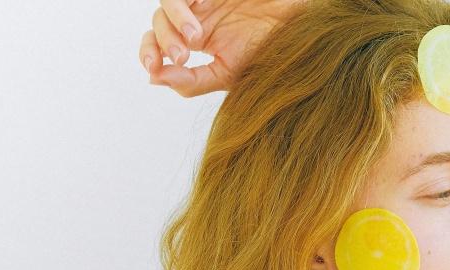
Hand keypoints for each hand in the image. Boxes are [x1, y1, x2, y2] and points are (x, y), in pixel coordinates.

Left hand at [138, 0, 307, 97]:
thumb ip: (192, 80)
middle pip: (159, 23)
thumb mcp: (228, 75)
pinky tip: (203, 9)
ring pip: (168, 2)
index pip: (158, 44)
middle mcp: (198, 17)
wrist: (300, 30)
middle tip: (182, 57)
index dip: (148, 53)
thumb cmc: (270, 52)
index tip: (154, 68)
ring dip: (174, 21)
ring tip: (195, 37)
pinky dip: (185, 2)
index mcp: (199, 41)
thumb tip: (154, 79)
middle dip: (163, 42)